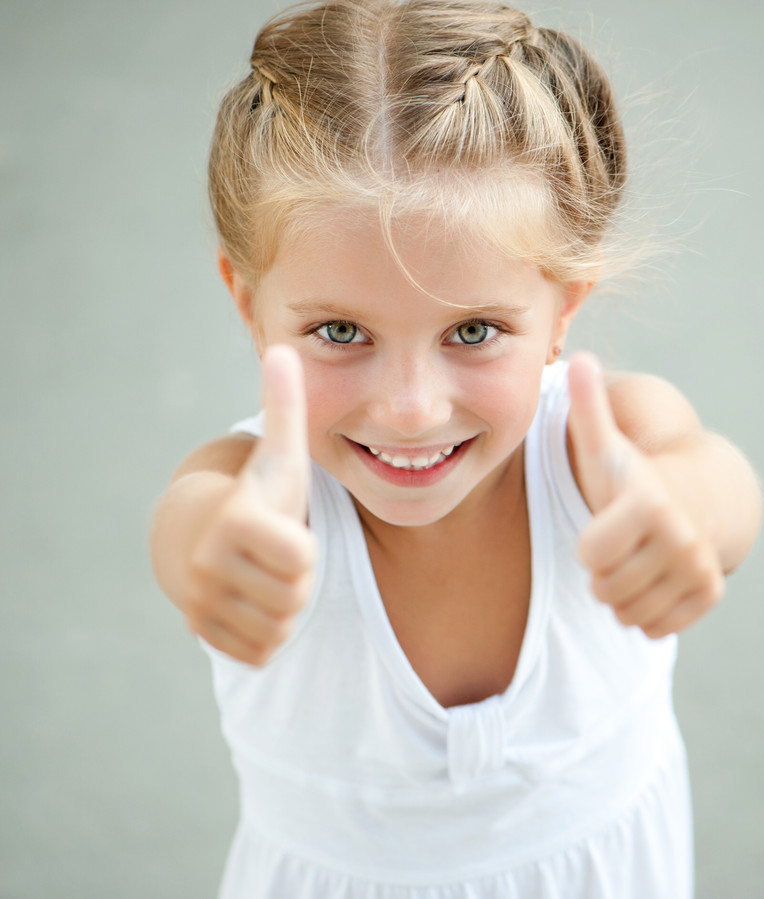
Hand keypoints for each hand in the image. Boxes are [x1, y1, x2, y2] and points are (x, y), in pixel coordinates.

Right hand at [184, 345, 316, 664]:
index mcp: (234, 522)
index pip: (301, 557)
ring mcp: (201, 604)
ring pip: (280, 627)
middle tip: (278, 556)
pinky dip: (269, 631)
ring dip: (286, 605)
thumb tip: (283, 349)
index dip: (305, 546)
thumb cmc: (260, 494)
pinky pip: (264, 649)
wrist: (204, 537)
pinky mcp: (205, 636)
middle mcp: (207, 566)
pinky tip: (255, 600)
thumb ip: (286, 407)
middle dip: (298, 579)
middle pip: (295, 597)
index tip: (284, 529)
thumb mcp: (279, 454)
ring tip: (267, 575)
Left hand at [567, 353, 723, 637]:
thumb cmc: (630, 477)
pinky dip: (646, 612)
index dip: (588, 543)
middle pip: (606, 589)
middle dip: (604, 572)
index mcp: (648, 502)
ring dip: (621, 594)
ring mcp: (700, 567)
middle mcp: (681, 536)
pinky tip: (652, 581)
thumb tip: (576, 357)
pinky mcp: (710, 594)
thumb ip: (586, 406)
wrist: (692, 500)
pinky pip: (654, 628)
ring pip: (628, 613)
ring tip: (633, 562)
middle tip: (619, 546)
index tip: (605, 522)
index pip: (590, 554)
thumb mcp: (604, 444)